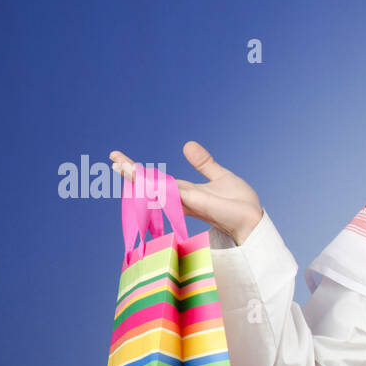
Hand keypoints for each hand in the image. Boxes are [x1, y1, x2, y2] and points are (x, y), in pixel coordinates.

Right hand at [110, 141, 262, 244]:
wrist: (252, 220)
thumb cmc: (239, 205)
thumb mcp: (219, 177)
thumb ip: (203, 163)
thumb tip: (187, 145)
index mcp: (186, 191)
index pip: (157, 179)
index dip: (139, 170)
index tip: (120, 158)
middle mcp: (182, 198)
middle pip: (151, 184)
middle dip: (132, 172)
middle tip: (112, 159)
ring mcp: (186, 201)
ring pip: (156, 188)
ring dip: (137, 177)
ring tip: (119, 165)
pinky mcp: (195, 202)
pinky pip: (170, 192)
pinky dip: (156, 185)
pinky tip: (142, 178)